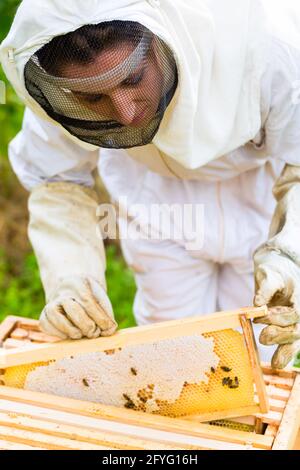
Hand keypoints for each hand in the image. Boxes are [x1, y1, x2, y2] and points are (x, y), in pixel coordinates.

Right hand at [39, 276, 117, 339]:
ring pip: (58, 320)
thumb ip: (106, 314)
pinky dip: (60, 335)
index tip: (107, 328)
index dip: (99, 318)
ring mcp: (50, 305)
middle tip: (94, 333)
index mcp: (77, 284)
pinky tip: (69, 334)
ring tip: (81, 334)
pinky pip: (48, 327)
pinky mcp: (43, 318)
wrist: (72, 293)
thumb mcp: (100, 299)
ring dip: (73, 331)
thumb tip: (109, 330)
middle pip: (73, 310)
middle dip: (87, 325)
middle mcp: (61, 293)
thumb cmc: (91, 298)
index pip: (88, 302)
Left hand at [254, 248, 299, 367]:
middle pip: (296, 330)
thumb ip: (265, 288)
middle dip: (280, 336)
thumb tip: (257, 303)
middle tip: (263, 337)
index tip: (260, 316)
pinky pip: (290, 344)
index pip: (294, 313)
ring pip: (295, 340)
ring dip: (285, 351)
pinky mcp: (287, 327)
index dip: (278, 318)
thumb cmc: (273, 270)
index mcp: (299, 298)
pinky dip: (284, 354)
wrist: (278, 269)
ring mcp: (295, 321)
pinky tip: (277, 364)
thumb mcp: (268, 273)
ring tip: (275, 363)